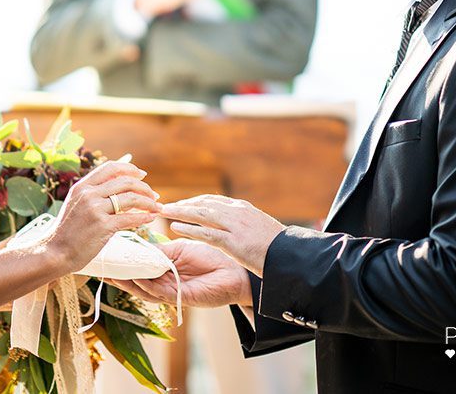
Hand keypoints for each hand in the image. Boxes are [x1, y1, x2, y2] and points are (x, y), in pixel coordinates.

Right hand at [47, 161, 159, 273]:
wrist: (55, 252)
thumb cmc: (67, 231)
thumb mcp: (76, 204)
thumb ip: (93, 193)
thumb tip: (118, 186)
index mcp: (82, 186)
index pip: (110, 167)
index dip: (130, 169)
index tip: (142, 175)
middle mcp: (89, 194)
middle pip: (125, 182)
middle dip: (144, 187)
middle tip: (154, 196)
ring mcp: (95, 209)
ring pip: (130, 198)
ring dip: (148, 202)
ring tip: (157, 208)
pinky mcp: (102, 226)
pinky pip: (129, 218)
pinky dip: (144, 217)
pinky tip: (151, 218)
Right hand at [110, 239, 251, 307]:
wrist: (235, 270)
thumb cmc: (211, 257)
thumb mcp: (181, 249)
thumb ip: (160, 252)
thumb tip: (139, 247)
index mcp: (164, 270)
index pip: (140, 268)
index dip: (124, 265)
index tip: (107, 257)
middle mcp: (165, 283)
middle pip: (137, 282)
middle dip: (119, 277)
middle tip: (101, 269)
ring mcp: (172, 292)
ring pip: (145, 290)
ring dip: (128, 283)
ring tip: (112, 275)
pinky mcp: (181, 298)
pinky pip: (160, 293)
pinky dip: (147, 286)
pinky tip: (137, 278)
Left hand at [160, 195, 283, 276]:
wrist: (291, 256)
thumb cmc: (278, 247)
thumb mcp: (260, 229)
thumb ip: (245, 224)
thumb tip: (236, 227)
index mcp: (243, 208)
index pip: (213, 200)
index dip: (195, 201)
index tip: (181, 203)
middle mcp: (237, 212)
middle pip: (203, 203)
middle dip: (183, 204)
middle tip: (165, 206)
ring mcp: (235, 226)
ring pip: (201, 214)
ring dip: (180, 212)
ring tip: (164, 212)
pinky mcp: (233, 242)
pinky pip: (206, 233)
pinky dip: (189, 229)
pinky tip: (175, 228)